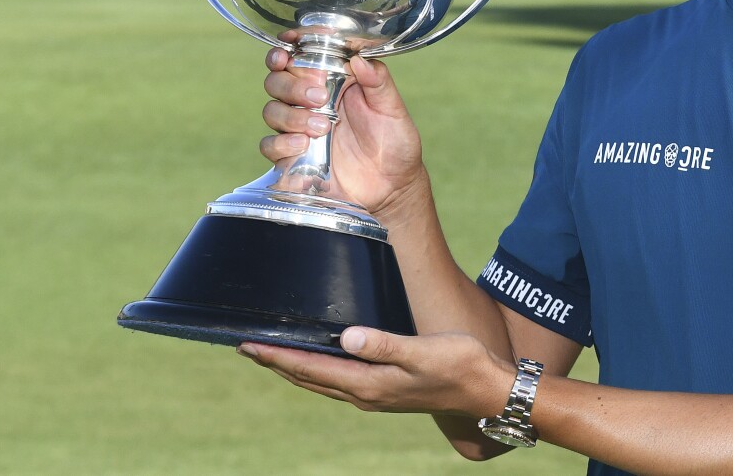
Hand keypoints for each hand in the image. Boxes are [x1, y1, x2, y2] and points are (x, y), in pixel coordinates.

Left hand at [238, 328, 513, 418]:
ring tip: (272, 355)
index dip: (278, 357)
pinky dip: (318, 371)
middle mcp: (366, 394)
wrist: (486, 391)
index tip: (249, 346)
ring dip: (294, 369)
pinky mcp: (386, 390)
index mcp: (369, 384)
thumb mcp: (421, 351)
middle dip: (277, 363)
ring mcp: (375, 395)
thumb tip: (347, 337)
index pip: (311, 369)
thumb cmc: (459, 366)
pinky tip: (320, 361)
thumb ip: (383, 344)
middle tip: (247, 347)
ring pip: (322, 382)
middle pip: (309, 378)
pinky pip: (339, 381)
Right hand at [260, 33, 429, 221]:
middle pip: (276, 81)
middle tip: (318, 97)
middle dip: (291, 85)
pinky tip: (303, 145)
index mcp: (332, 81)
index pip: (298, 58)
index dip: (285, 50)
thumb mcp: (393, 110)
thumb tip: (359, 59)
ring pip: (271, 110)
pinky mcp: (293, 157)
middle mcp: (310, 102)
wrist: (393, 187)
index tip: (286, 48)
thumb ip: (378, 82)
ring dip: (291, 116)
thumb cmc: (395, 143)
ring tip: (322, 127)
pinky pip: (269, 146)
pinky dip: (281, 144)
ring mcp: (299, 129)